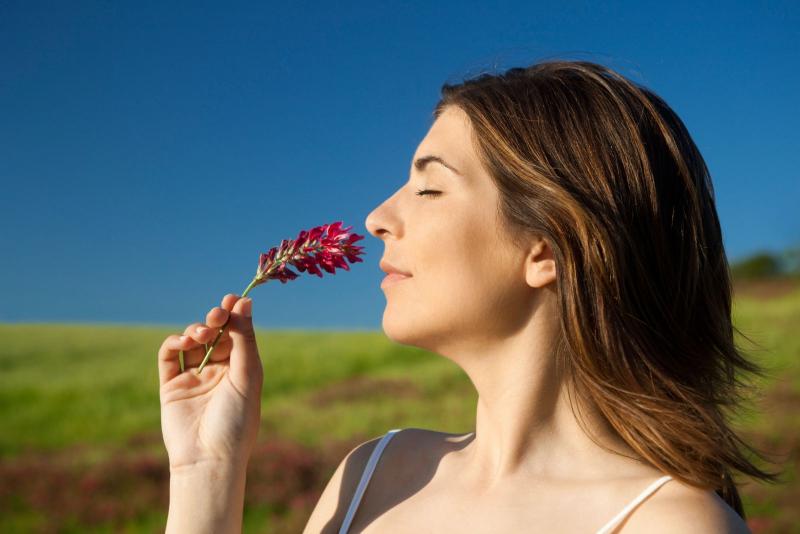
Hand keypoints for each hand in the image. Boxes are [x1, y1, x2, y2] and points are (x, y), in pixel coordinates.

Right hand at [158, 294, 263, 471]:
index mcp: (241, 369)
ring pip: (191, 341)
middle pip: (214, 334)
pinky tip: (184, 342)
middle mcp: (218, 371)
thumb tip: (245, 301)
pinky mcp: (171, 386)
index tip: (233, 297)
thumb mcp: (247, 376)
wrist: (209, 458)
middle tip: (217, 313)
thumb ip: (244, 339)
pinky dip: (174, 343)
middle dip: (215, 319)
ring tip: (201, 334)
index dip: (234, 315)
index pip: (237, 334)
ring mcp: (193, 377)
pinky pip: (168, 356)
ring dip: (196, 330)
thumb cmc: (236, 420)